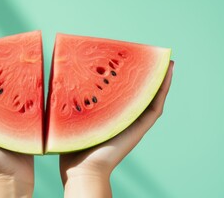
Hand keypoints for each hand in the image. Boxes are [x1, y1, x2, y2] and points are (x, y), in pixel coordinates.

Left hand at [59, 61, 173, 196]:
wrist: (81, 169)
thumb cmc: (71, 146)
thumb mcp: (68, 116)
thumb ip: (65, 100)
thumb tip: (55, 79)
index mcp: (108, 113)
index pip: (119, 89)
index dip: (123, 74)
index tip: (124, 56)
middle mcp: (123, 116)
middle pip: (136, 91)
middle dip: (142, 73)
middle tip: (147, 54)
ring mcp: (132, 121)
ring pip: (150, 95)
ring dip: (158, 77)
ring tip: (164, 59)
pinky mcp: (140, 127)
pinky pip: (155, 106)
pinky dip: (162, 89)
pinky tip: (167, 72)